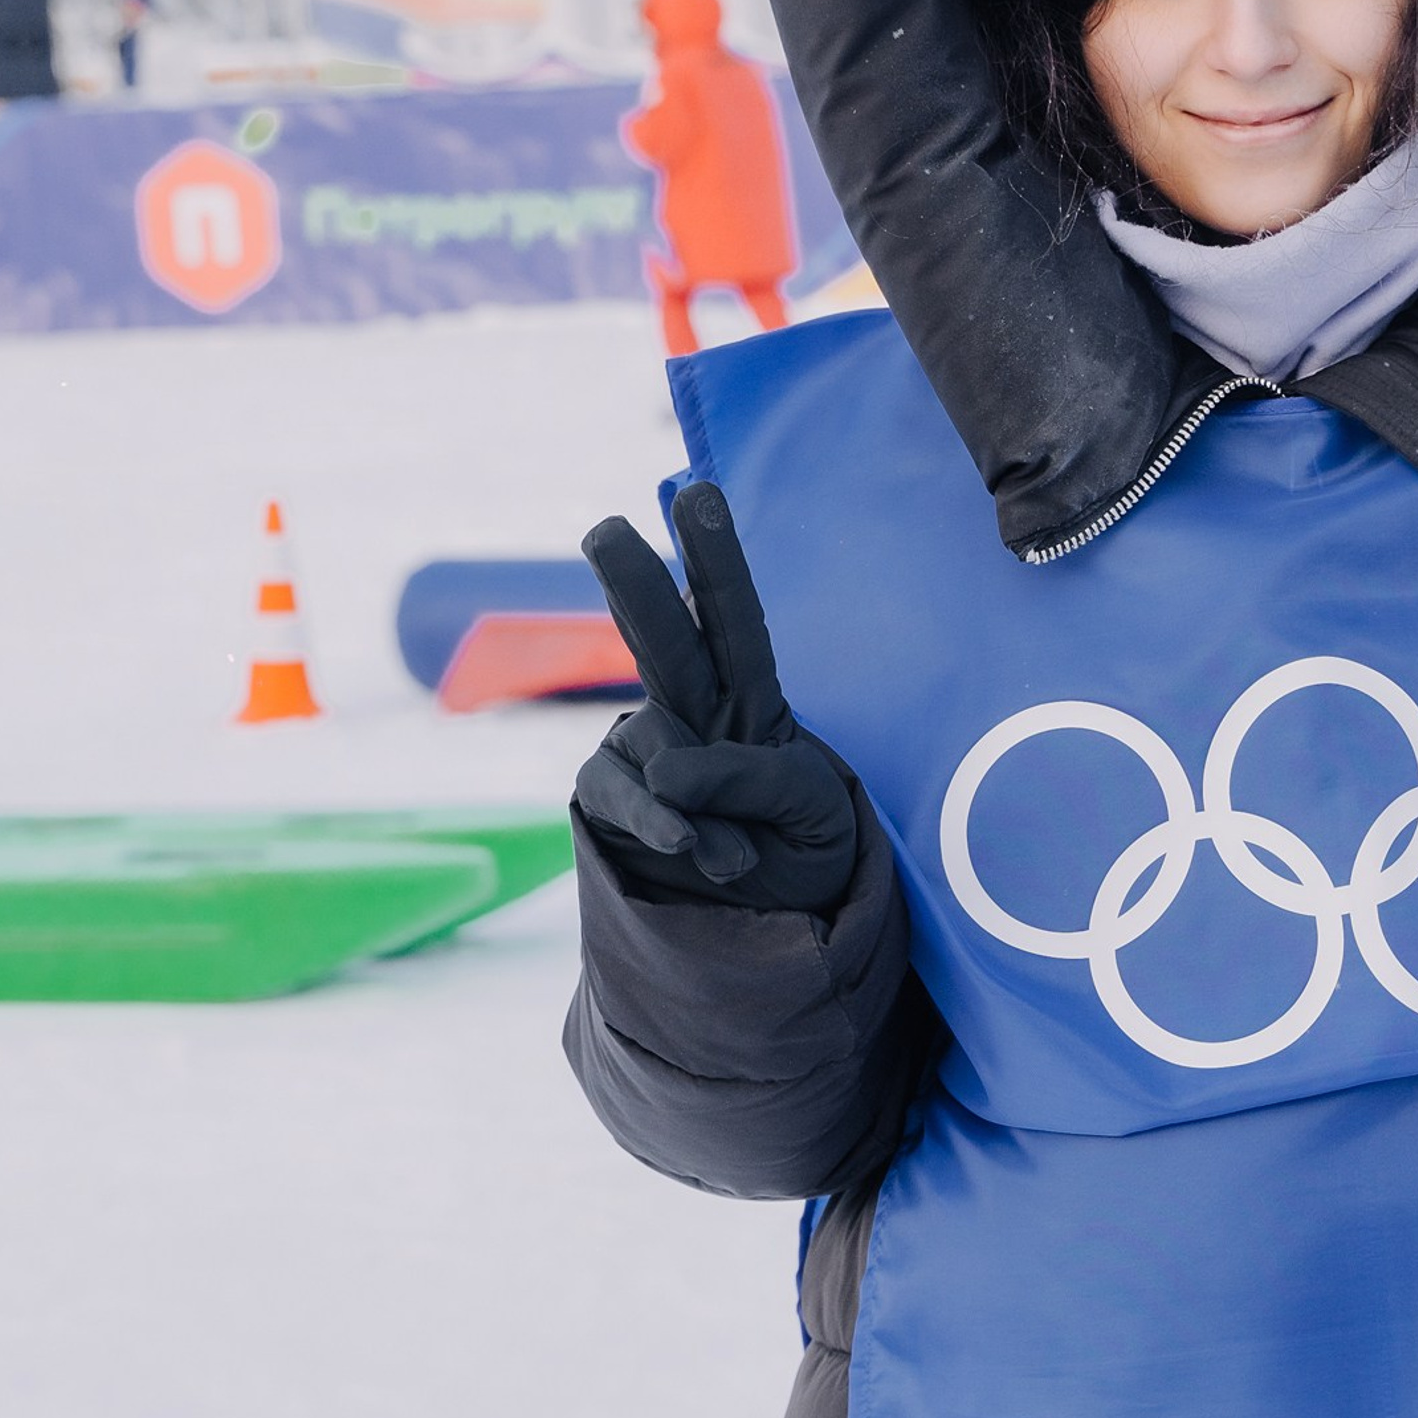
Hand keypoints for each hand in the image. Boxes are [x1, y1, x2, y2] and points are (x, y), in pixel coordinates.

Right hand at [576, 482, 857, 913]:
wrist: (772, 923)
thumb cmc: (806, 849)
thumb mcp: (812, 811)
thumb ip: (752, 779)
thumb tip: (665, 770)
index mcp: (752, 696)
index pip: (733, 621)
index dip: (715, 563)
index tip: (697, 494)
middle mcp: (693, 709)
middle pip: (662, 638)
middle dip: (636, 583)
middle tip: (604, 531)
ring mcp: (645, 750)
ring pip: (646, 739)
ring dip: (691, 803)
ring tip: (736, 857)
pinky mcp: (610, 795)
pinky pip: (616, 795)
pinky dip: (655, 821)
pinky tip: (689, 848)